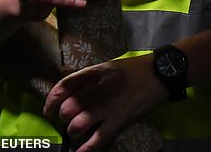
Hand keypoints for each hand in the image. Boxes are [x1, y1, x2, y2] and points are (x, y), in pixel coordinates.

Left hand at [44, 56, 166, 151]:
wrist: (161, 73)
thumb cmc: (134, 70)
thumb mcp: (108, 67)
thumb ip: (88, 78)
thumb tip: (67, 94)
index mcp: (95, 73)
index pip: (63, 86)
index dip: (51, 101)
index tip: (49, 110)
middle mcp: (99, 89)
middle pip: (68, 109)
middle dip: (65, 117)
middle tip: (71, 119)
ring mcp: (109, 107)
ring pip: (77, 126)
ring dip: (74, 131)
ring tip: (79, 131)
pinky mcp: (119, 121)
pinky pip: (97, 140)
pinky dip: (85, 149)